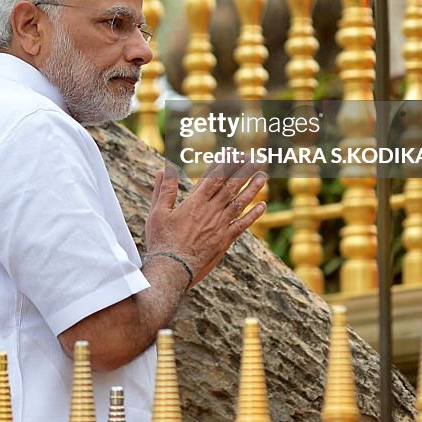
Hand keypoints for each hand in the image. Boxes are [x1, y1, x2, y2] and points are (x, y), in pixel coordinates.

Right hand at [145, 158, 265, 285]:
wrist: (172, 270)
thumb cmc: (162, 241)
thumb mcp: (158, 212)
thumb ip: (164, 190)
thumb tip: (165, 169)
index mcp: (195, 202)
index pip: (214, 177)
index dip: (225, 163)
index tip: (233, 152)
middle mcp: (211, 211)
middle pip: (231, 186)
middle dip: (243, 170)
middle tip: (254, 158)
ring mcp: (220, 226)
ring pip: (240, 203)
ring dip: (252, 188)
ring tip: (263, 176)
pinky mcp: (225, 240)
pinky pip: (242, 225)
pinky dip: (253, 215)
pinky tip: (263, 206)